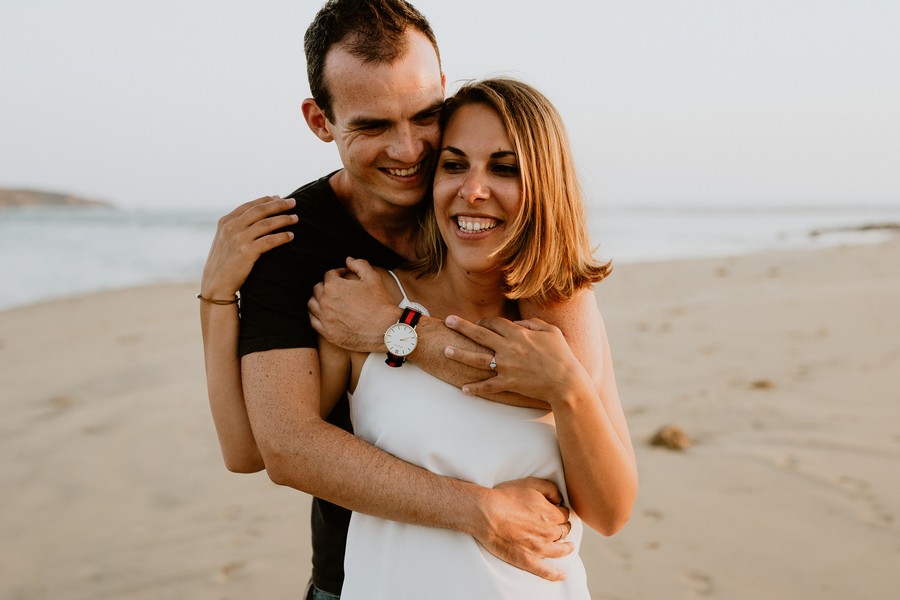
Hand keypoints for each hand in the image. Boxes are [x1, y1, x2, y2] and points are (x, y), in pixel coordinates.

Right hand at [201, 196, 297, 297]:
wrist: (215, 284)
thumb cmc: (223, 263)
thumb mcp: (224, 239)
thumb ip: (236, 227)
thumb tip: (256, 216)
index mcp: (225, 221)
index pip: (250, 205)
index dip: (266, 200)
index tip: (280, 198)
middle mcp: (231, 227)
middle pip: (260, 210)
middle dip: (279, 204)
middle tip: (293, 202)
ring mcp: (239, 239)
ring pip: (267, 224)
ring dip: (284, 219)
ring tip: (296, 218)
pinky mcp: (247, 252)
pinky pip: (269, 241)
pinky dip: (282, 237)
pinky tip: (291, 236)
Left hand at [308, 258, 400, 351]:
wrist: (385, 329)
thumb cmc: (380, 303)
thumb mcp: (373, 278)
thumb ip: (359, 264)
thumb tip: (349, 260)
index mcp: (334, 286)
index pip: (329, 275)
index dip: (338, 273)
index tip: (344, 275)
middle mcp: (326, 302)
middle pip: (318, 289)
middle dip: (327, 285)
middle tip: (338, 288)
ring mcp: (325, 319)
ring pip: (312, 304)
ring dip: (318, 299)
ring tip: (328, 300)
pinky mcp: (328, 333)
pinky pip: (313, 321)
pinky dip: (317, 315)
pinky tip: (325, 314)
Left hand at [444, 316, 588, 403]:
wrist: (566, 382)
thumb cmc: (562, 355)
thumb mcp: (551, 331)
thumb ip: (533, 323)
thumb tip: (517, 323)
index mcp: (518, 334)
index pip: (495, 322)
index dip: (485, 321)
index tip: (479, 323)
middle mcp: (508, 348)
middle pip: (480, 335)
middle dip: (462, 327)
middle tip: (448, 321)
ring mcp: (506, 367)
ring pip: (477, 359)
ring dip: (460, 354)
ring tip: (446, 350)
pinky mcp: (508, 383)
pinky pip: (488, 386)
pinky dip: (475, 389)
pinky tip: (463, 389)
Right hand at [474, 478, 573, 580]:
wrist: (486, 514)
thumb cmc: (506, 497)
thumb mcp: (531, 484)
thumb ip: (551, 489)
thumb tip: (560, 499)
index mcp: (551, 514)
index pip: (564, 514)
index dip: (560, 512)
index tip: (556, 512)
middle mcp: (549, 532)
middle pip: (563, 531)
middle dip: (562, 528)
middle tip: (558, 527)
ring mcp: (539, 549)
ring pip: (560, 550)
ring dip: (566, 548)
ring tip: (568, 547)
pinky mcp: (528, 561)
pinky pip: (546, 572)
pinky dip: (556, 574)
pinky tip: (562, 575)